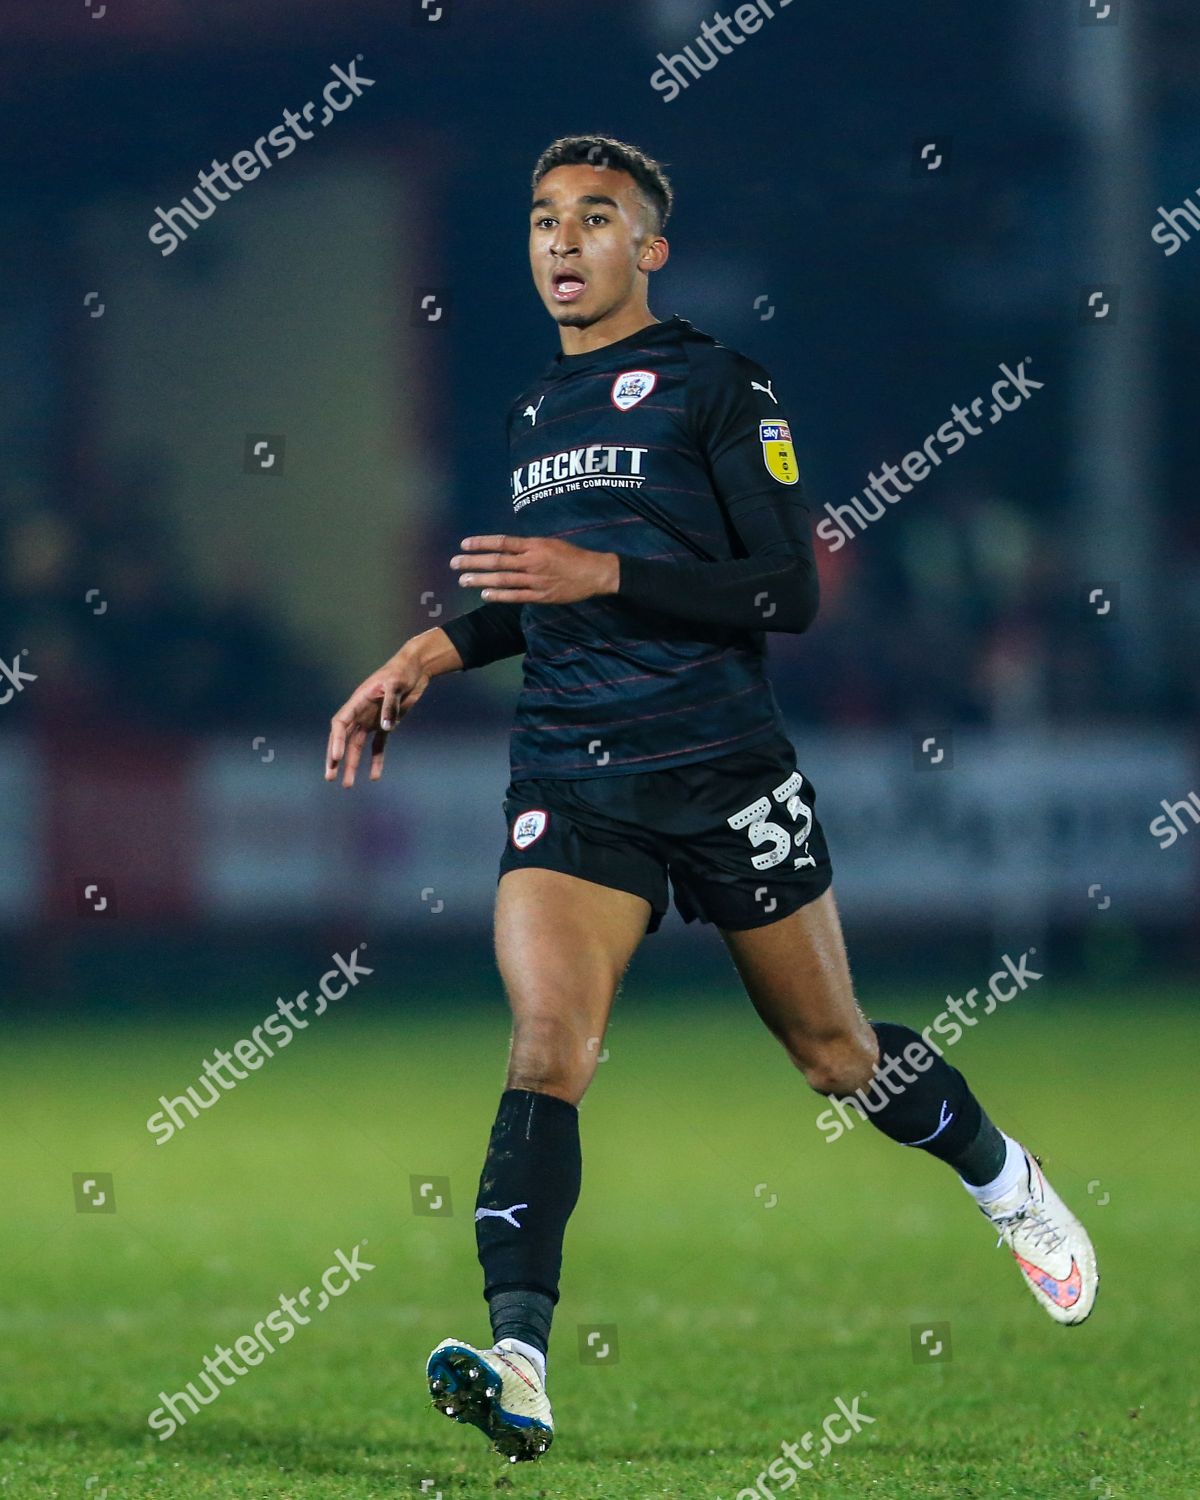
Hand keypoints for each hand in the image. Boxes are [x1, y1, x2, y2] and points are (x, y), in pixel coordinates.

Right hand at [326, 646, 430, 786]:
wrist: (416, 668)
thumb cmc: (402, 672)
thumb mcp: (396, 685)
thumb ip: (390, 705)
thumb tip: (385, 728)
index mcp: (358, 701)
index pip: (340, 723)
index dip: (336, 741)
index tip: (336, 758)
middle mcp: (361, 712)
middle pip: (343, 739)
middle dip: (335, 758)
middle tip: (330, 777)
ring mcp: (372, 719)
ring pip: (357, 746)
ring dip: (352, 764)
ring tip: (347, 785)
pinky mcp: (386, 724)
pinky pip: (377, 746)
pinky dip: (375, 760)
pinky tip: (374, 776)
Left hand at [450, 534, 618, 604]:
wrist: (594, 573)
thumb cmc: (572, 556)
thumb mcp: (550, 543)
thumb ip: (528, 546)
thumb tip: (506, 546)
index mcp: (534, 545)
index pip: (503, 542)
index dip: (482, 543)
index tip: (464, 544)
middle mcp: (532, 561)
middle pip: (498, 561)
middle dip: (474, 562)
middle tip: (454, 563)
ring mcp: (536, 579)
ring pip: (503, 579)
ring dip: (481, 579)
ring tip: (463, 580)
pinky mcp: (541, 595)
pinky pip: (516, 596)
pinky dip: (500, 595)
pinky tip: (485, 594)